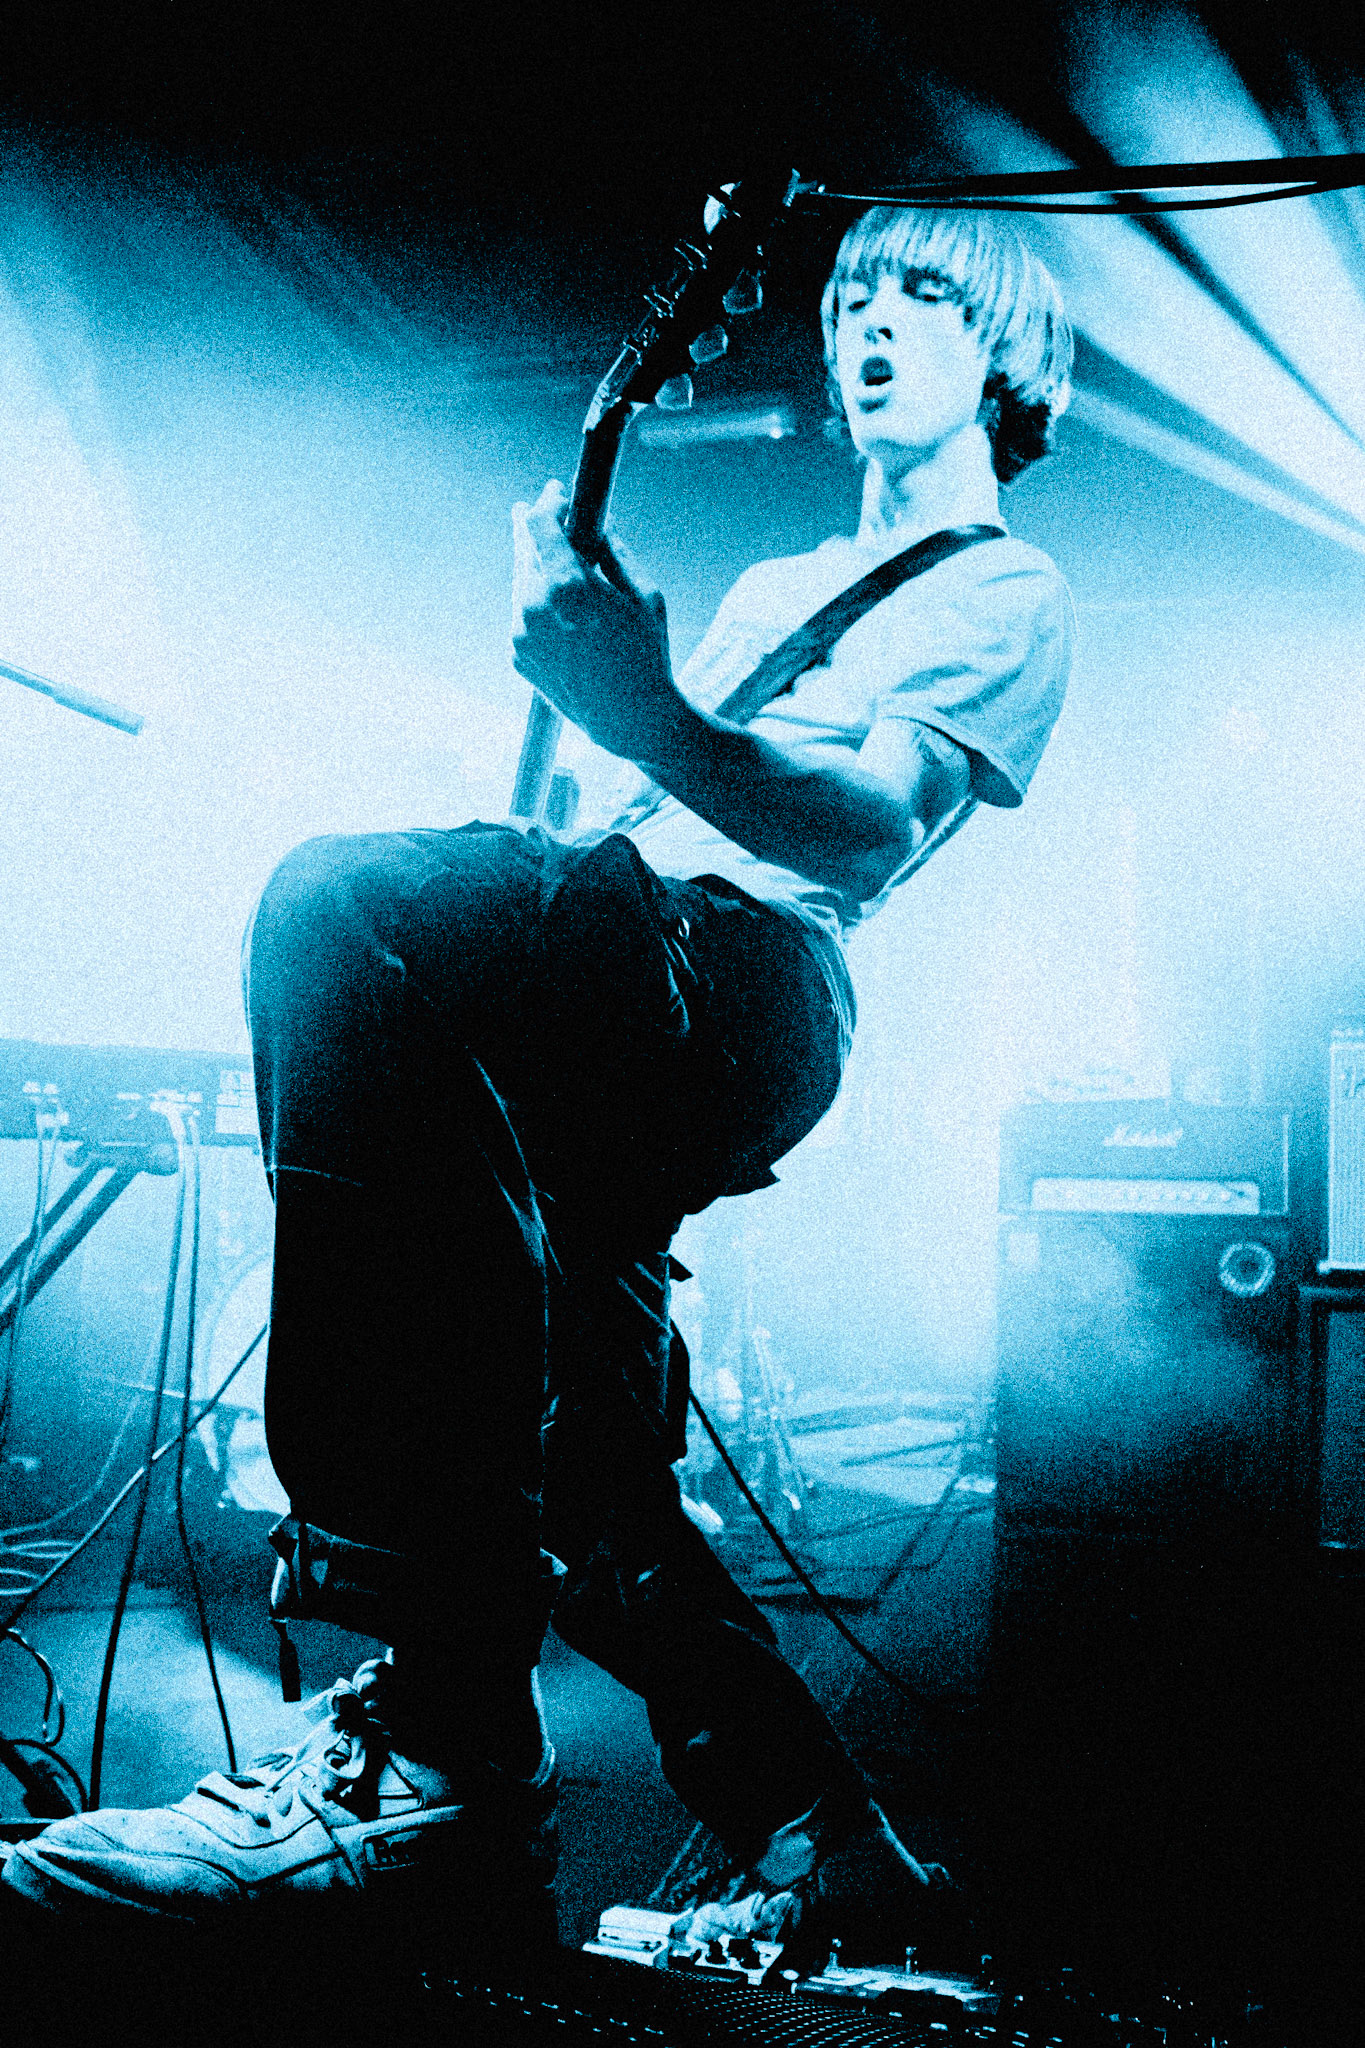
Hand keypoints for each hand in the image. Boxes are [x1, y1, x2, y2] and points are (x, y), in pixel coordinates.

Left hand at [511, 480, 685, 762]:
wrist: (629, 719)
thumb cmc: (647, 654)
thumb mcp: (645, 594)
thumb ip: (614, 552)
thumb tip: (596, 525)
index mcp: (568, 588)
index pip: (541, 525)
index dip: (548, 502)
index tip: (555, 492)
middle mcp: (534, 608)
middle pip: (522, 550)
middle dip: (528, 527)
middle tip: (526, 508)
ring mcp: (521, 635)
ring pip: (521, 584)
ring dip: (532, 567)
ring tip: (541, 555)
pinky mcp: (516, 656)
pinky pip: (523, 618)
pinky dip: (535, 606)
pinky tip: (552, 607)